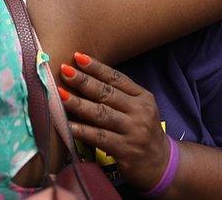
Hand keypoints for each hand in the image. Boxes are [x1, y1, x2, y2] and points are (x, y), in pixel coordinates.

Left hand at [58, 53, 171, 192]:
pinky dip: (82, 130)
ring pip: (101, 114)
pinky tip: (67, 125)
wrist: (161, 165)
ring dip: (78, 104)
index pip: (117, 78)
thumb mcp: (139, 109)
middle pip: (107, 93)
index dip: (96, 67)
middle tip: (64, 70)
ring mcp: (133, 132)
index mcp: (143, 97)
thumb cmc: (142, 132)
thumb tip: (83, 78)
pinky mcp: (126, 151)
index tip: (77, 56)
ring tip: (60, 95)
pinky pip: (100, 138)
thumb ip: (119, 95)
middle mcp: (140, 112)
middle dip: (84, 81)